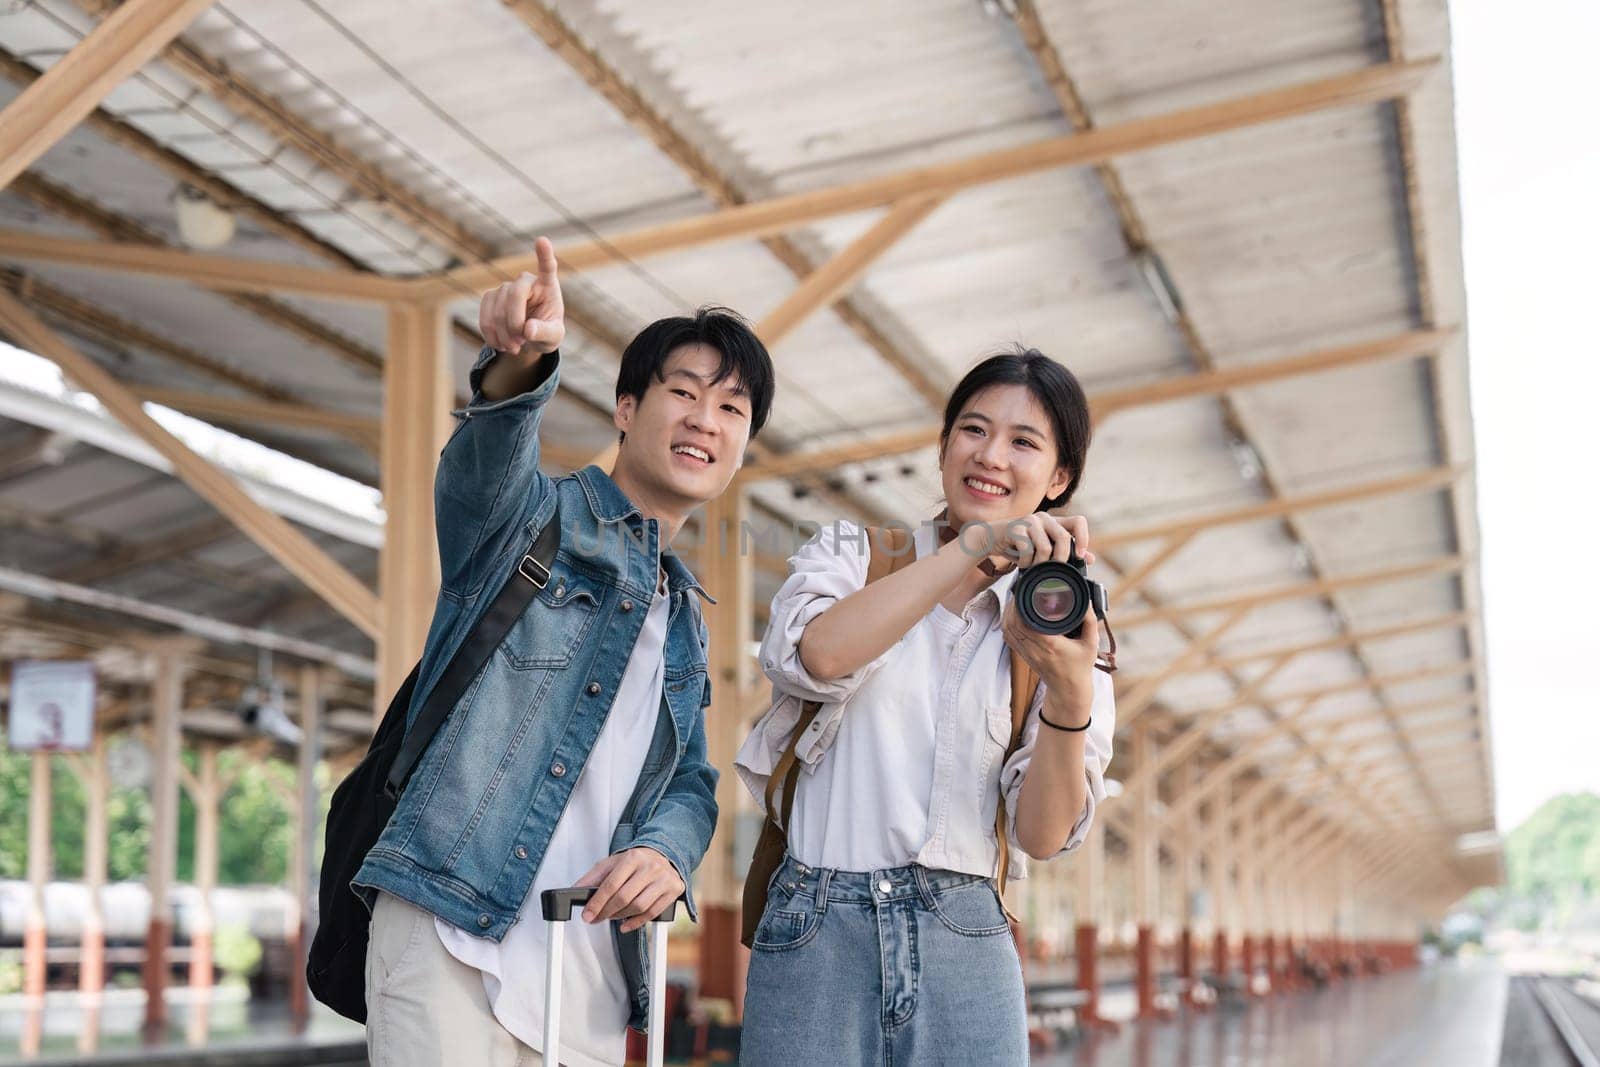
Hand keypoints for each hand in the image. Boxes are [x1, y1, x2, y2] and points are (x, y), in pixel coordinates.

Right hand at [478, 236, 564, 354]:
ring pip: (497, 309)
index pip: (547, 267)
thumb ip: (544, 333)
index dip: (544, 255)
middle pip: (514, 295)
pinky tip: (500, 344)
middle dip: (514, 324)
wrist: (528, 338)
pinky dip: (491, 335)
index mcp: (547, 286)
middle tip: (519, 345)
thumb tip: (529, 329)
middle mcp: (526, 281)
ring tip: (514, 347)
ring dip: (503, 334)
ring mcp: (506, 287)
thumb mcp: (553, 338)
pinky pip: (485, 316)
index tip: (542, 240)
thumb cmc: (546, 333)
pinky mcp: (490, 297)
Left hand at [574, 847, 684, 933]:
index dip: (597, 902)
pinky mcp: (673, 890)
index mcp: (632, 857)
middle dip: (606, 912)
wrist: (663, 854)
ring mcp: (664, 879)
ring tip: (611, 917)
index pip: (611, 884)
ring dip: (620, 917)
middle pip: (624, 897)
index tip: (587, 915)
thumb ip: (593, 877)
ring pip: (639, 906)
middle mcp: (650, 867)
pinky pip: (653, 913)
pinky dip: (636, 922)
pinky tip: (625, 925)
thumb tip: (576, 890)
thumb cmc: (635, 861)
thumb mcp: (612, 863)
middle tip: (596, 919)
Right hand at [973, 512, 1093, 572]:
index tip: (1080, 556)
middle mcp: (1045, 518)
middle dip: (1061, 558)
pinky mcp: (1016, 528)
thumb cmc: (1020, 545)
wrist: (992, 538)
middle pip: (1064, 537)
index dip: (1084, 538)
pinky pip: (1028, 550)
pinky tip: (1022, 564)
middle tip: (1054, 570)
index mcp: (1055, 521)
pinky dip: (1026, 562)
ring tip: (1033, 567)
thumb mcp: (1044, 547)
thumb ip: (1066, 550)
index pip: (1079, 522)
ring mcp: (1030, 521)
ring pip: (1045, 547)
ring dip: (1039, 564)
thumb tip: (1090, 558)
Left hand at [1001, 600, 1097, 718]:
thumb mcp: (1091, 644)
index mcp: (1050, 644)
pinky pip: (1008, 637)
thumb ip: (1089, 621)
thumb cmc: (1080, 667)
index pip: (1026, 622)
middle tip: (1021, 593)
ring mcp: (1026, 653)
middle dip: (1013, 605)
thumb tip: (1086, 601)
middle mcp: (1034, 648)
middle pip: (1013, 624)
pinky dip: (1007, 624)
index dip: (1021, 605)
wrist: (1069, 689)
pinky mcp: (1023, 655)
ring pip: (1007, 630)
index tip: (1026, 593)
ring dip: (1008, 614)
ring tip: (1016, 601)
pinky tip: (1013, 615)